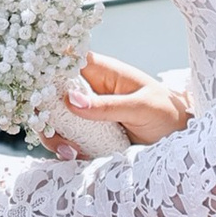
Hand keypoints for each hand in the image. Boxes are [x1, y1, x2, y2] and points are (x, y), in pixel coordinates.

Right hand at [48, 50, 190, 153]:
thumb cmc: (166, 112)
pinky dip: (63, 148)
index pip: (65, 60)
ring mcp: (86, 112)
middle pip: (50, 92)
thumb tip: (71, 100)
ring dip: (53, 134)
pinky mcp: (88, 133)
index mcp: (102, 71)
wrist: (179, 136)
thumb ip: (107, 105)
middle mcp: (89, 89)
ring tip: (69, 152)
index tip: (37, 89)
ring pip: (53, 118)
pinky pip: (65, 137)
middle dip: (44, 112)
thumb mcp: (140, 107)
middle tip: (53, 133)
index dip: (44, 69)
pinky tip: (73, 156)